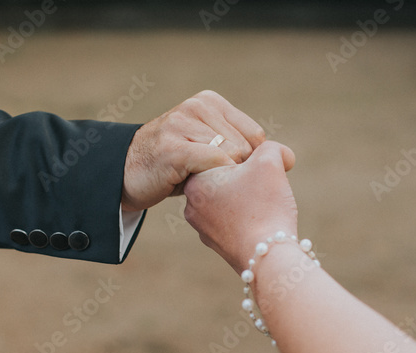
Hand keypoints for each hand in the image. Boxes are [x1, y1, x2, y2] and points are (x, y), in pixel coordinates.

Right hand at [121, 90, 265, 212]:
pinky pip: (213, 163)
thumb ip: (243, 150)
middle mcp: (196, 106)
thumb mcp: (208, 148)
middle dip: (237, 173)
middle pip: (245, 148)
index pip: (256, 136)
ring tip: (202, 185)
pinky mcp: (174, 148)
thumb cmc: (173, 167)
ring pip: (231, 156)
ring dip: (222, 180)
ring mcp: (182, 124)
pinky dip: (214, 180)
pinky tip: (198, 187)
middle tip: (213, 185)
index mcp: (209, 102)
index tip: (232, 179)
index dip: (252, 164)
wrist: (125, 174)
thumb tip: (290, 158)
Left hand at [183, 141, 296, 273]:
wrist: (268, 259)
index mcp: (195, 182)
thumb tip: (276, 152)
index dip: (248, 156)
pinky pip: (234, 222)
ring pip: (230, 201)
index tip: (261, 169)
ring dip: (249, 198)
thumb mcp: (269, 162)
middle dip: (247, 177)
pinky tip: (262, 223)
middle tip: (265, 186)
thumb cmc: (264, 208)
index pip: (220, 155)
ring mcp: (203, 229)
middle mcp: (191, 206)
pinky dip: (249, 219)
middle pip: (225, 179)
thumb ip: (269, 147)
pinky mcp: (218, 245)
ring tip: (265, 206)